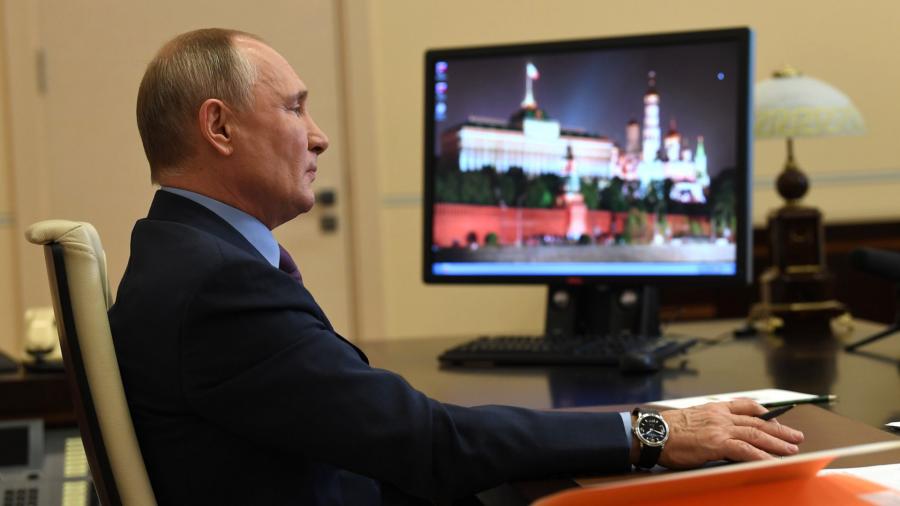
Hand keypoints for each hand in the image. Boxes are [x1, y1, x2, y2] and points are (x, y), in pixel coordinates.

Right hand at [631, 399, 804, 468]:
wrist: (652, 433)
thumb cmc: (666, 430)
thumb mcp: (690, 421)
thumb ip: (707, 425)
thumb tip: (717, 436)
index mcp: (714, 409)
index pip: (746, 406)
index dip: (765, 413)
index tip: (775, 417)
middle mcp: (720, 416)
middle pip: (757, 422)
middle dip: (779, 429)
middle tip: (795, 436)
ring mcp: (720, 429)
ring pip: (756, 435)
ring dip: (776, 443)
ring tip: (791, 449)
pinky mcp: (718, 443)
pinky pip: (746, 450)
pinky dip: (761, 456)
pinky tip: (772, 462)